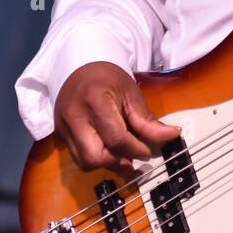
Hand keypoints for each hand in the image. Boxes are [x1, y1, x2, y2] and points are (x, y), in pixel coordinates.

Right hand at [53, 61, 179, 172]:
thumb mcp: (131, 94)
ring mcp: (64, 128)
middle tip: (135, 161)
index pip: (116, 138)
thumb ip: (147, 120)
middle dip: (117, 163)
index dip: (136, 150)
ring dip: (106, 164)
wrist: (79, 68)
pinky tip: (109, 152)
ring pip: (84, 162)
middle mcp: (74, 118)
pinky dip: (97, 158)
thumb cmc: (109, 79)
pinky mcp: (60, 135)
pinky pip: (78, 156)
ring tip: (124, 158)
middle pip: (94, 157)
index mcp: (95, 102)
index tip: (149, 152)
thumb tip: (172, 136)